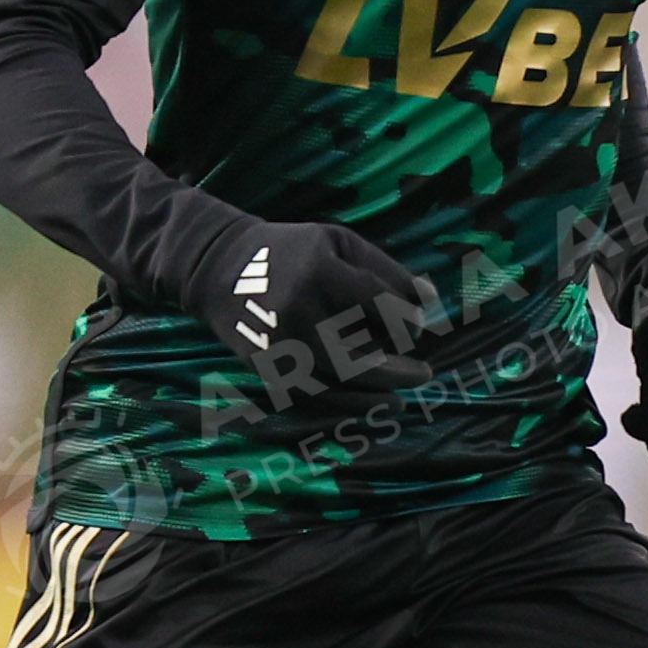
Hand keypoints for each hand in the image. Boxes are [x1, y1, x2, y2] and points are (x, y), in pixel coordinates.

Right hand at [193, 218, 446, 409]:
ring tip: (399, 402)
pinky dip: (342, 406)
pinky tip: (365, 405)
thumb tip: (429, 300)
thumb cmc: (290, 251)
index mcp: (319, 271)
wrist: (217, 266)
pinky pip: (312, 397)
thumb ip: (385, 269)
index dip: (407, 320)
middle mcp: (297, 310)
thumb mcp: (337, 242)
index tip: (417, 328)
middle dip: (399, 372)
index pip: (380, 304)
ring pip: (338, 384)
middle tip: (424, 376)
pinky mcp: (265, 366)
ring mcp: (279, 344)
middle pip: (362, 356)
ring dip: (376, 397)